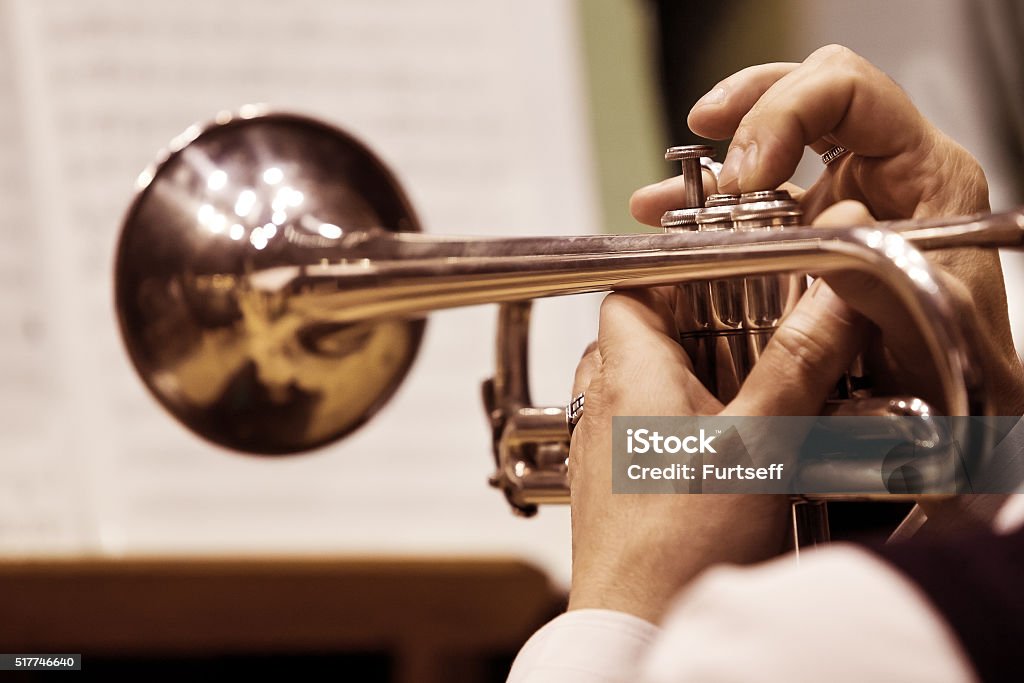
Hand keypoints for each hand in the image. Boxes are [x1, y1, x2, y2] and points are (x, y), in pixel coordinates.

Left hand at [567, 207, 871, 622]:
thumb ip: (797, 364)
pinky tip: (720, 455)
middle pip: (640, 334)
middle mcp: (600, 403)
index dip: (679, 275)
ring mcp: (599, 446)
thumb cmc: (682, 545)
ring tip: (743, 397)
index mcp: (627, 373)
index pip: (633, 288)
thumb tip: (833, 298)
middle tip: (752, 340)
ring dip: (687, 381)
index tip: (731, 277)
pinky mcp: (609, 487)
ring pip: (639, 385)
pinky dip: (676, 427)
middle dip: (697, 329)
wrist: (639, 624)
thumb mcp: (762, 442)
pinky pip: (638, 432)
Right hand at [631, 44, 1023, 415]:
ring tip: (664, 198)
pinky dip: (707, 208)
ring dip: (712, 165)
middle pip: (808, 94)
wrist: (957, 408)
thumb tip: (831, 221)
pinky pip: (756, 201)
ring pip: (775, 143)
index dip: (787, 111)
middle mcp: (882, 177)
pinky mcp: (812, 236)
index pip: (850, 93)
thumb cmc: (962, 367)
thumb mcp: (929, 327)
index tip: (748, 170)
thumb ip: (883, 277)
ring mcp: (844, 202)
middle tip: (705, 134)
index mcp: (924, 175)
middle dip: (746, 109)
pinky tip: (670, 221)